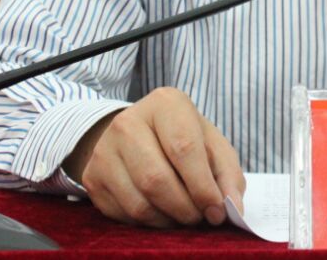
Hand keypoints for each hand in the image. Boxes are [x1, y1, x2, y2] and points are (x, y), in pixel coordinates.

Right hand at [64, 87, 245, 227]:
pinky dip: (149, 223)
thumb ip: (227, 172)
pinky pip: (124, 214)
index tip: (217, 209)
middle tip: (200, 217)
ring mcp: (105, 150)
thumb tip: (233, 206)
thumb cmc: (181, 137)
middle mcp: (128, 122)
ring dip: (168, 220)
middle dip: (186, 208)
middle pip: (157, 180)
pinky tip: (161, 213)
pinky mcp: (93, 177)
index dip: (203, 186)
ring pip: (139, 203)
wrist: (135, 132)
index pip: (184, 149)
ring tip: (183, 215)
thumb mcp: (211, 143)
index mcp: (165, 104)